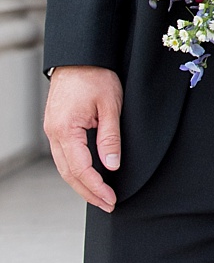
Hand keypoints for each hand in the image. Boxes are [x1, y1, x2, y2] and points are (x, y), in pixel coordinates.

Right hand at [42, 66, 122, 211]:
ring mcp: (53, 131)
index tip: (111, 199)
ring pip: (65, 167)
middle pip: (69, 173)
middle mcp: (54, 134)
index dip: (96, 187)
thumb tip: (111, 165)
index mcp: (65, 130)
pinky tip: (90, 176)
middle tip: (108, 204)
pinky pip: (66, 155)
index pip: (80, 168)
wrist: (80, 57)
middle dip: (88, 192)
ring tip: (100, 197)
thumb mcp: (110, 105)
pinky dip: (77, 169)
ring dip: (82, 184)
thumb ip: (110, 136)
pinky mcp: (58, 127)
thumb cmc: (96, 75)